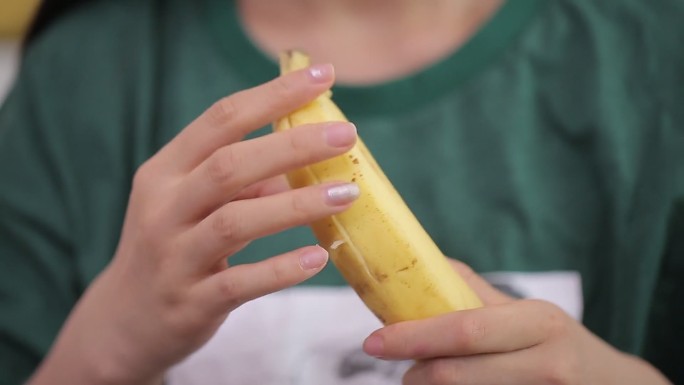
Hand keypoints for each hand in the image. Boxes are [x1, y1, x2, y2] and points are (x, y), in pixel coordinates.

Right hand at [29, 64, 358, 384]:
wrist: (124, 321)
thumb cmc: (171, 247)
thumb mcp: (192, 203)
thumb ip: (242, 178)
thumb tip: (303, 150)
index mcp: (166, 172)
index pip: (221, 119)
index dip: (273, 95)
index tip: (321, 76)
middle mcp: (164, 208)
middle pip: (229, 165)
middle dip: (292, 145)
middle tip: (346, 135)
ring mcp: (174, 256)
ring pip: (235, 221)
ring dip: (296, 205)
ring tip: (347, 194)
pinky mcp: (190, 301)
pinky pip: (239, 283)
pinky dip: (280, 269)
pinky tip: (318, 257)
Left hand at [362, 260, 670, 384]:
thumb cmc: (560, 345)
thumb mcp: (529, 315)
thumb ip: (476, 294)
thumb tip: (421, 264)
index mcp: (537, 323)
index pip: (463, 329)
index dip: (412, 336)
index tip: (373, 341)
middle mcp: (546, 363)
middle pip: (457, 374)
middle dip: (416, 373)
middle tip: (399, 370)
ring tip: (422, 379)